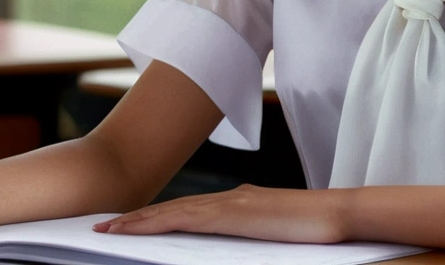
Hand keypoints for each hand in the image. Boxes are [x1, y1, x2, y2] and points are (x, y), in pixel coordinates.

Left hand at [93, 184, 347, 243]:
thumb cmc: (317, 231)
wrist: (341, 215)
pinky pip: (186, 218)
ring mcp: (232, 203)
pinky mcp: (234, 214)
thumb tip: (235, 247)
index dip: (157, 219)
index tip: (130, 227)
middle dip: (138, 219)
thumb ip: (252, 238)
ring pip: (173, 211)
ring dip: (138, 221)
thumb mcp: (275, 237)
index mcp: (240, 204)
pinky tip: (137, 230)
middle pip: (174, 209)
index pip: (189, 212)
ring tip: (108, 229)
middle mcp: (231, 198)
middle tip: (103, 227)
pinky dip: (156, 223)